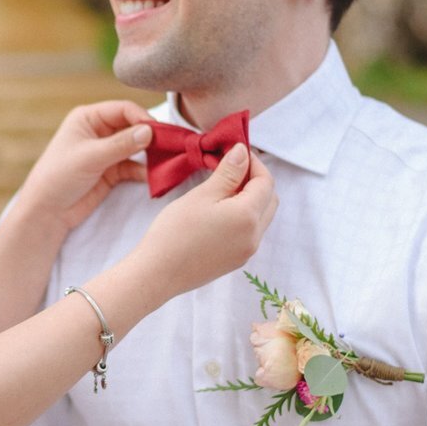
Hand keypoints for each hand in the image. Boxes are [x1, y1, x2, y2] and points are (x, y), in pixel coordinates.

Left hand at [10, 101, 154, 238]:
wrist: (47, 212)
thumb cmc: (59, 176)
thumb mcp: (90, 157)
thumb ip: (120, 144)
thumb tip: (150, 131)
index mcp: (88, 118)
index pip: (124, 109)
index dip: (143, 118)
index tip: (160, 132)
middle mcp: (100, 130)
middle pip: (134, 126)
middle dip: (151, 136)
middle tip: (170, 146)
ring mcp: (108, 151)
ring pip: (138, 147)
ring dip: (152, 154)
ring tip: (167, 161)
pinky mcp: (113, 171)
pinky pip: (136, 166)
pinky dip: (146, 171)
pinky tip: (155, 177)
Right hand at [129, 144, 276, 300]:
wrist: (157, 273)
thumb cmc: (175, 231)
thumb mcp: (203, 195)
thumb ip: (229, 173)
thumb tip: (244, 152)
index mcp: (249, 217)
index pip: (266, 182)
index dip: (254, 163)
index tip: (237, 152)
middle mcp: (255, 236)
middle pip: (269, 200)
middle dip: (256, 180)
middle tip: (232, 168)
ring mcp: (247, 251)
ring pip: (261, 216)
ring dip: (251, 198)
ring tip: (224, 187)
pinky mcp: (237, 260)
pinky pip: (250, 232)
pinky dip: (243, 216)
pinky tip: (220, 209)